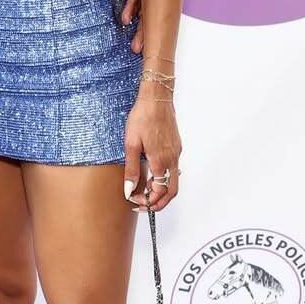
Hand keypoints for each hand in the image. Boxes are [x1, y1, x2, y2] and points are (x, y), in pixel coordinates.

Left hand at [123, 97, 181, 212]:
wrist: (156, 98)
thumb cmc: (142, 117)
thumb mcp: (131, 145)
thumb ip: (132, 170)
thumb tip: (129, 190)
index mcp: (161, 161)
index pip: (159, 192)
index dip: (148, 202)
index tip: (135, 202)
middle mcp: (172, 159)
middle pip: (172, 191)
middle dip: (159, 202)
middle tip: (144, 205)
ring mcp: (176, 152)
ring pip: (174, 179)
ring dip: (161, 189)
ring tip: (145, 190)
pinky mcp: (176, 145)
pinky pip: (173, 167)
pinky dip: (164, 177)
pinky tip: (151, 172)